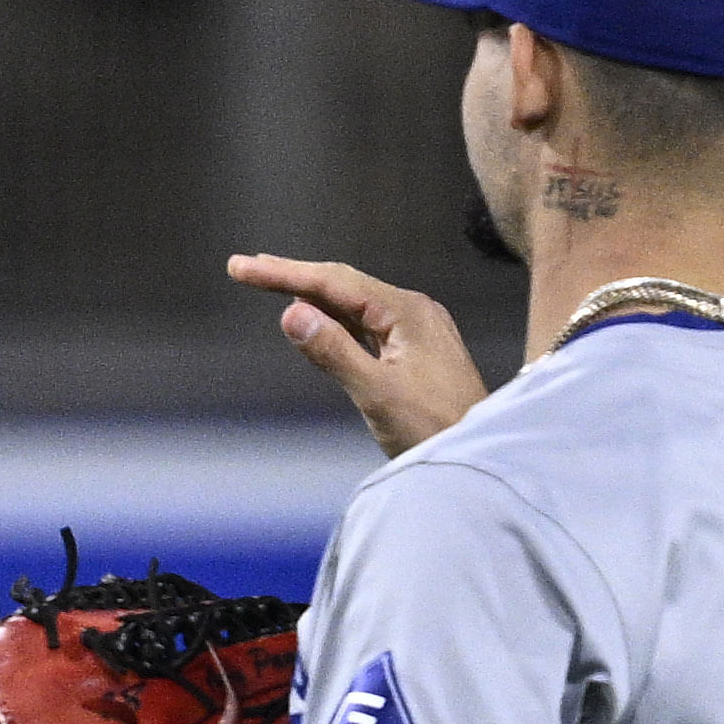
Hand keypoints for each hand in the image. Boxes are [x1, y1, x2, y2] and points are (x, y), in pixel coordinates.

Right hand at [228, 255, 486, 457]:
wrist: (480, 455)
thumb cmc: (436, 429)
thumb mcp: (377, 393)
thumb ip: (333, 352)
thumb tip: (290, 313)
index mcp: (406, 311)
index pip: (333, 282)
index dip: (283, 273)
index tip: (243, 268)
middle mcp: (413, 311)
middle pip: (342, 285)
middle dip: (292, 276)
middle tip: (244, 269)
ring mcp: (415, 330)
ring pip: (353, 304)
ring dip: (310, 295)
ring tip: (270, 284)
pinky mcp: (414, 352)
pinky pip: (366, 325)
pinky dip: (333, 319)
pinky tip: (317, 319)